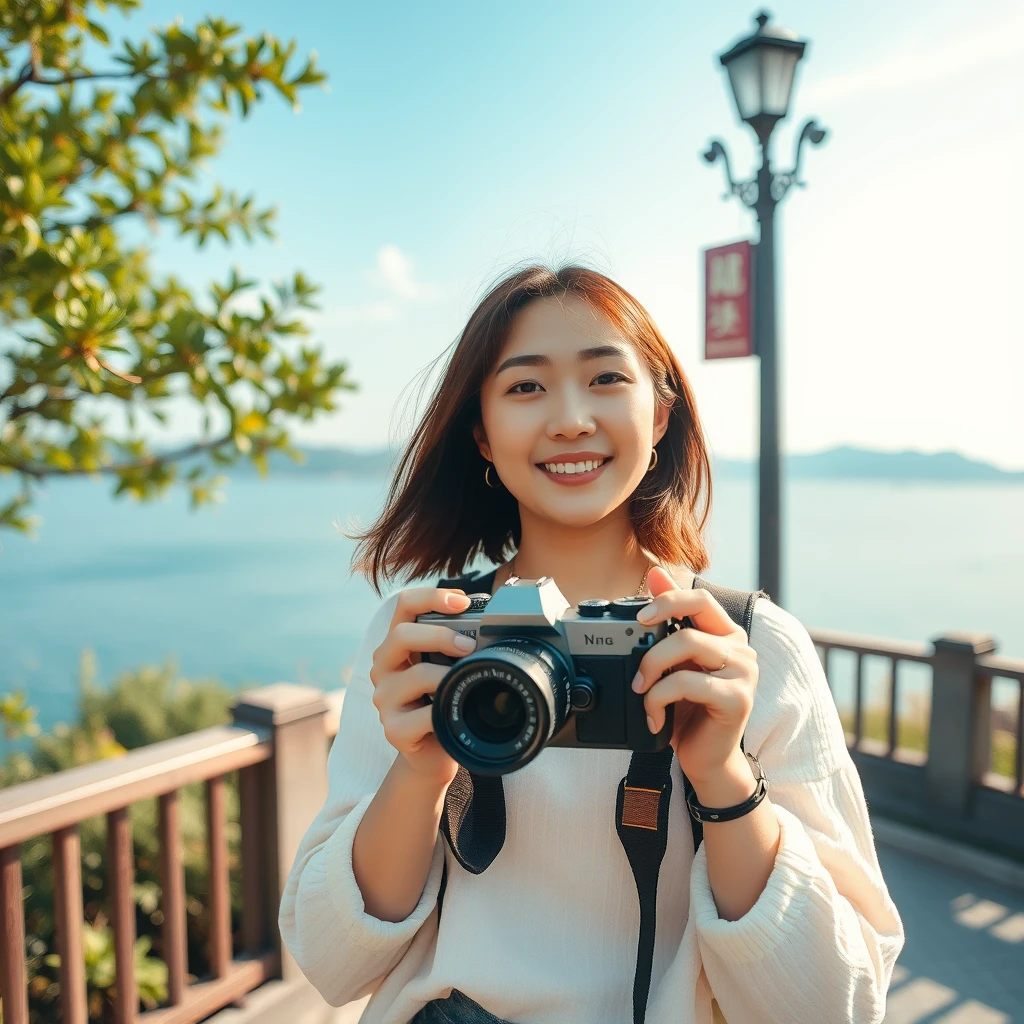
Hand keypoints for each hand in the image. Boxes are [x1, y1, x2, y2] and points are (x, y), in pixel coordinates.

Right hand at [369, 586, 476, 787]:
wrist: (436, 753)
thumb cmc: (447, 702)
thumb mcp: (450, 667)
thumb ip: (459, 644)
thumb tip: (495, 621)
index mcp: (398, 645)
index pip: (404, 606)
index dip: (432, 597)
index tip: (463, 602)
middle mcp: (385, 667)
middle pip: (402, 634)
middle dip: (441, 635)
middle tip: (470, 646)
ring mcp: (385, 699)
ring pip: (416, 675)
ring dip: (448, 675)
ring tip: (469, 681)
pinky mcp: (394, 730)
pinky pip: (423, 715)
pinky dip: (445, 711)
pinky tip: (457, 713)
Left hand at [630, 567, 758, 785]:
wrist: (705, 760)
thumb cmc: (688, 712)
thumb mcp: (672, 663)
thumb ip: (668, 620)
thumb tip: (656, 574)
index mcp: (724, 635)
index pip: (699, 598)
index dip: (667, 599)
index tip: (639, 616)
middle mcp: (739, 649)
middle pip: (691, 619)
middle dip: (653, 638)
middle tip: (633, 665)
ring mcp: (744, 672)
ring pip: (687, 644)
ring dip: (652, 668)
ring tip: (641, 691)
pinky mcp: (738, 698)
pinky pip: (687, 683)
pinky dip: (659, 698)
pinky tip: (654, 717)